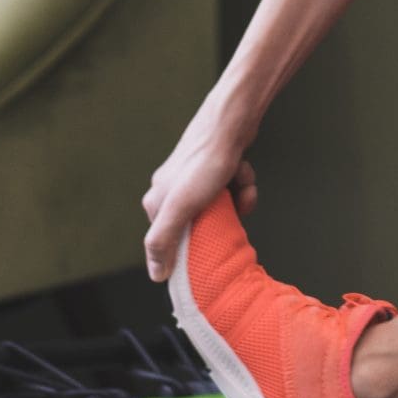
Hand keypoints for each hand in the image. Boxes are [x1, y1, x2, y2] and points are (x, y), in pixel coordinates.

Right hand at [141, 106, 258, 282]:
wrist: (230, 122)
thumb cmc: (205, 162)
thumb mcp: (181, 207)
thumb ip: (162, 241)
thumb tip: (155, 275)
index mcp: (157, 202)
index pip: (171, 241)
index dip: (194, 246)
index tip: (212, 245)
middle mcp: (172, 190)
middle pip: (202, 224)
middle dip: (223, 216)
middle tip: (230, 208)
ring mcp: (194, 178)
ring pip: (222, 206)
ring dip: (237, 198)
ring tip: (238, 184)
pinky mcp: (214, 168)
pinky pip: (231, 189)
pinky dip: (242, 184)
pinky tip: (241, 172)